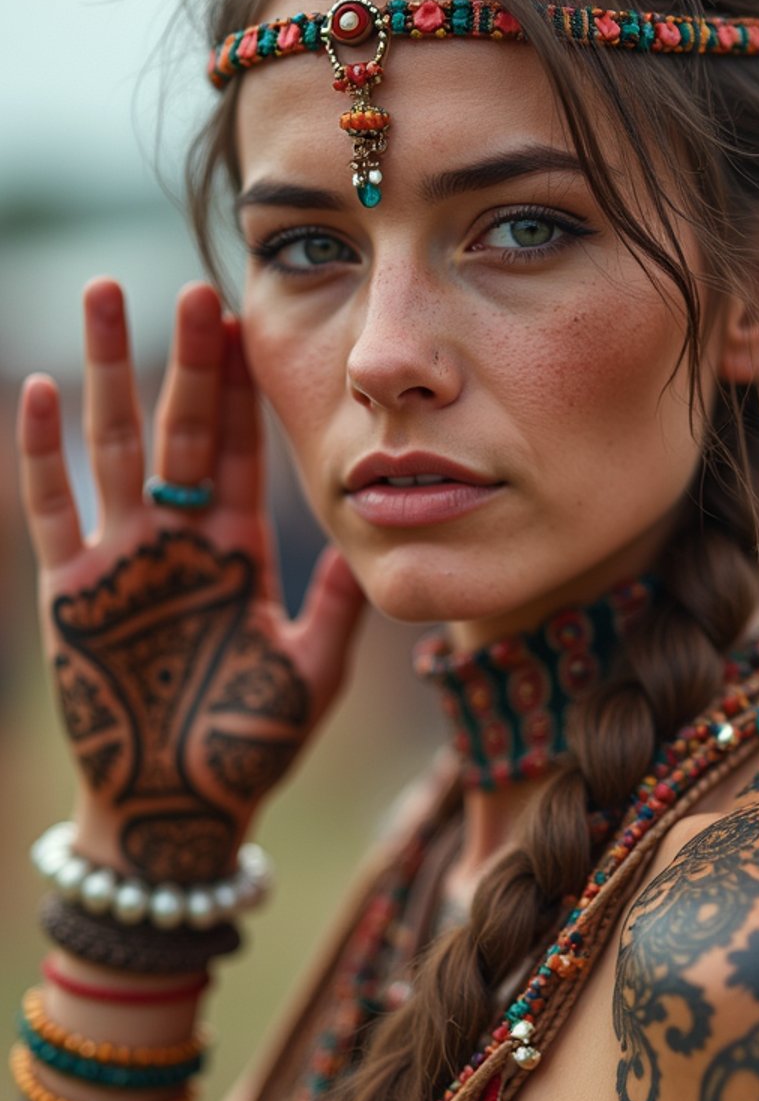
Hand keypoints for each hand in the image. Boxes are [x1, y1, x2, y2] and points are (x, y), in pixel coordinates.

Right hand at [17, 279, 364, 880]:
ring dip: (110, 373)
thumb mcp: (310, 669)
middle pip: (181, 432)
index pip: (239, 453)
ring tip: (106, 295)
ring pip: (114, 448)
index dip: (243, 390)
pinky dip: (44, 455)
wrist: (177, 813)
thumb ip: (335, 601)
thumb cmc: (248, 749)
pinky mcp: (71, 593)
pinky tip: (41, 390)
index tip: (250, 319)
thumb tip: (374, 531)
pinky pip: (55, 511)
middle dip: (188, 361)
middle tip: (195, 287)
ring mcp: (123, 561)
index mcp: (236, 553)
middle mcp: (179, 543)